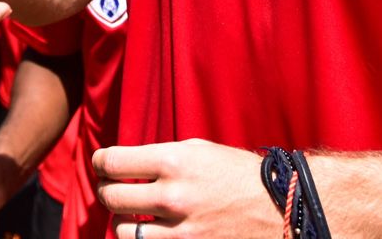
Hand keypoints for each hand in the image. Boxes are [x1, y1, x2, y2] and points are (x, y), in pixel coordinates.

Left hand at [94, 140, 274, 237]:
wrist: (281, 206)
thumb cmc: (237, 173)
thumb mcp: (198, 151)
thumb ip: (159, 157)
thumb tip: (121, 165)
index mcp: (174, 161)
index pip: (112, 161)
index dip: (100, 163)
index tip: (103, 165)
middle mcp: (174, 196)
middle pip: (111, 196)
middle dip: (107, 191)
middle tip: (112, 189)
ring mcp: (182, 230)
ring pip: (122, 231)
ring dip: (121, 222)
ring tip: (129, 215)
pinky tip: (147, 230)